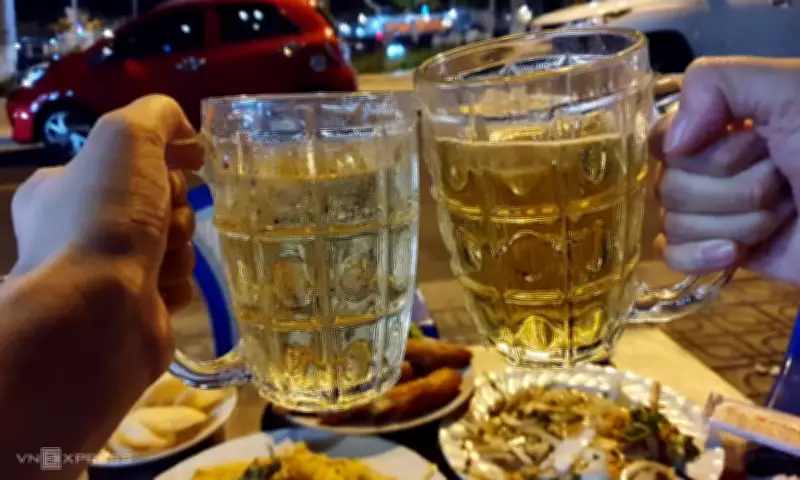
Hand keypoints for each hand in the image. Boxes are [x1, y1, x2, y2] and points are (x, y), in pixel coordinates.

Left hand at [10, 95, 203, 370]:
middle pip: (158, 203)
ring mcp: (107, 274)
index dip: (166, 158)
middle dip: (175, 208)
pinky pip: (176, 284)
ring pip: (172, 244)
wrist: (98, 313)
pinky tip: (162, 289)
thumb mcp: (126, 137)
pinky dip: (177, 283)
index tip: (193, 159)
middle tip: (164, 218)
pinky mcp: (136, 309)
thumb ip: (156, 115)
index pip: (129, 162)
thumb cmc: (105, 218)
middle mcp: (78, 230)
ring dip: (179, 248)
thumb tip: (184, 133)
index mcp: (62, 188)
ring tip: (160, 260)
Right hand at [651, 57, 799, 283]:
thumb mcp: (789, 91)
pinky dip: (702, 256)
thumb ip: (716, 83)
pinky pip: (673, 256)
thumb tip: (673, 144)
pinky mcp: (717, 252)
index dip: (700, 151)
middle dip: (733, 189)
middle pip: (669, 186)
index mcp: (718, 123)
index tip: (752, 143)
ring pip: (676, 223)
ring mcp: (712, 211)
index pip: (663, 140)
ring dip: (739, 222)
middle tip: (782, 180)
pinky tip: (734, 254)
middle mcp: (708, 166)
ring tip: (783, 213)